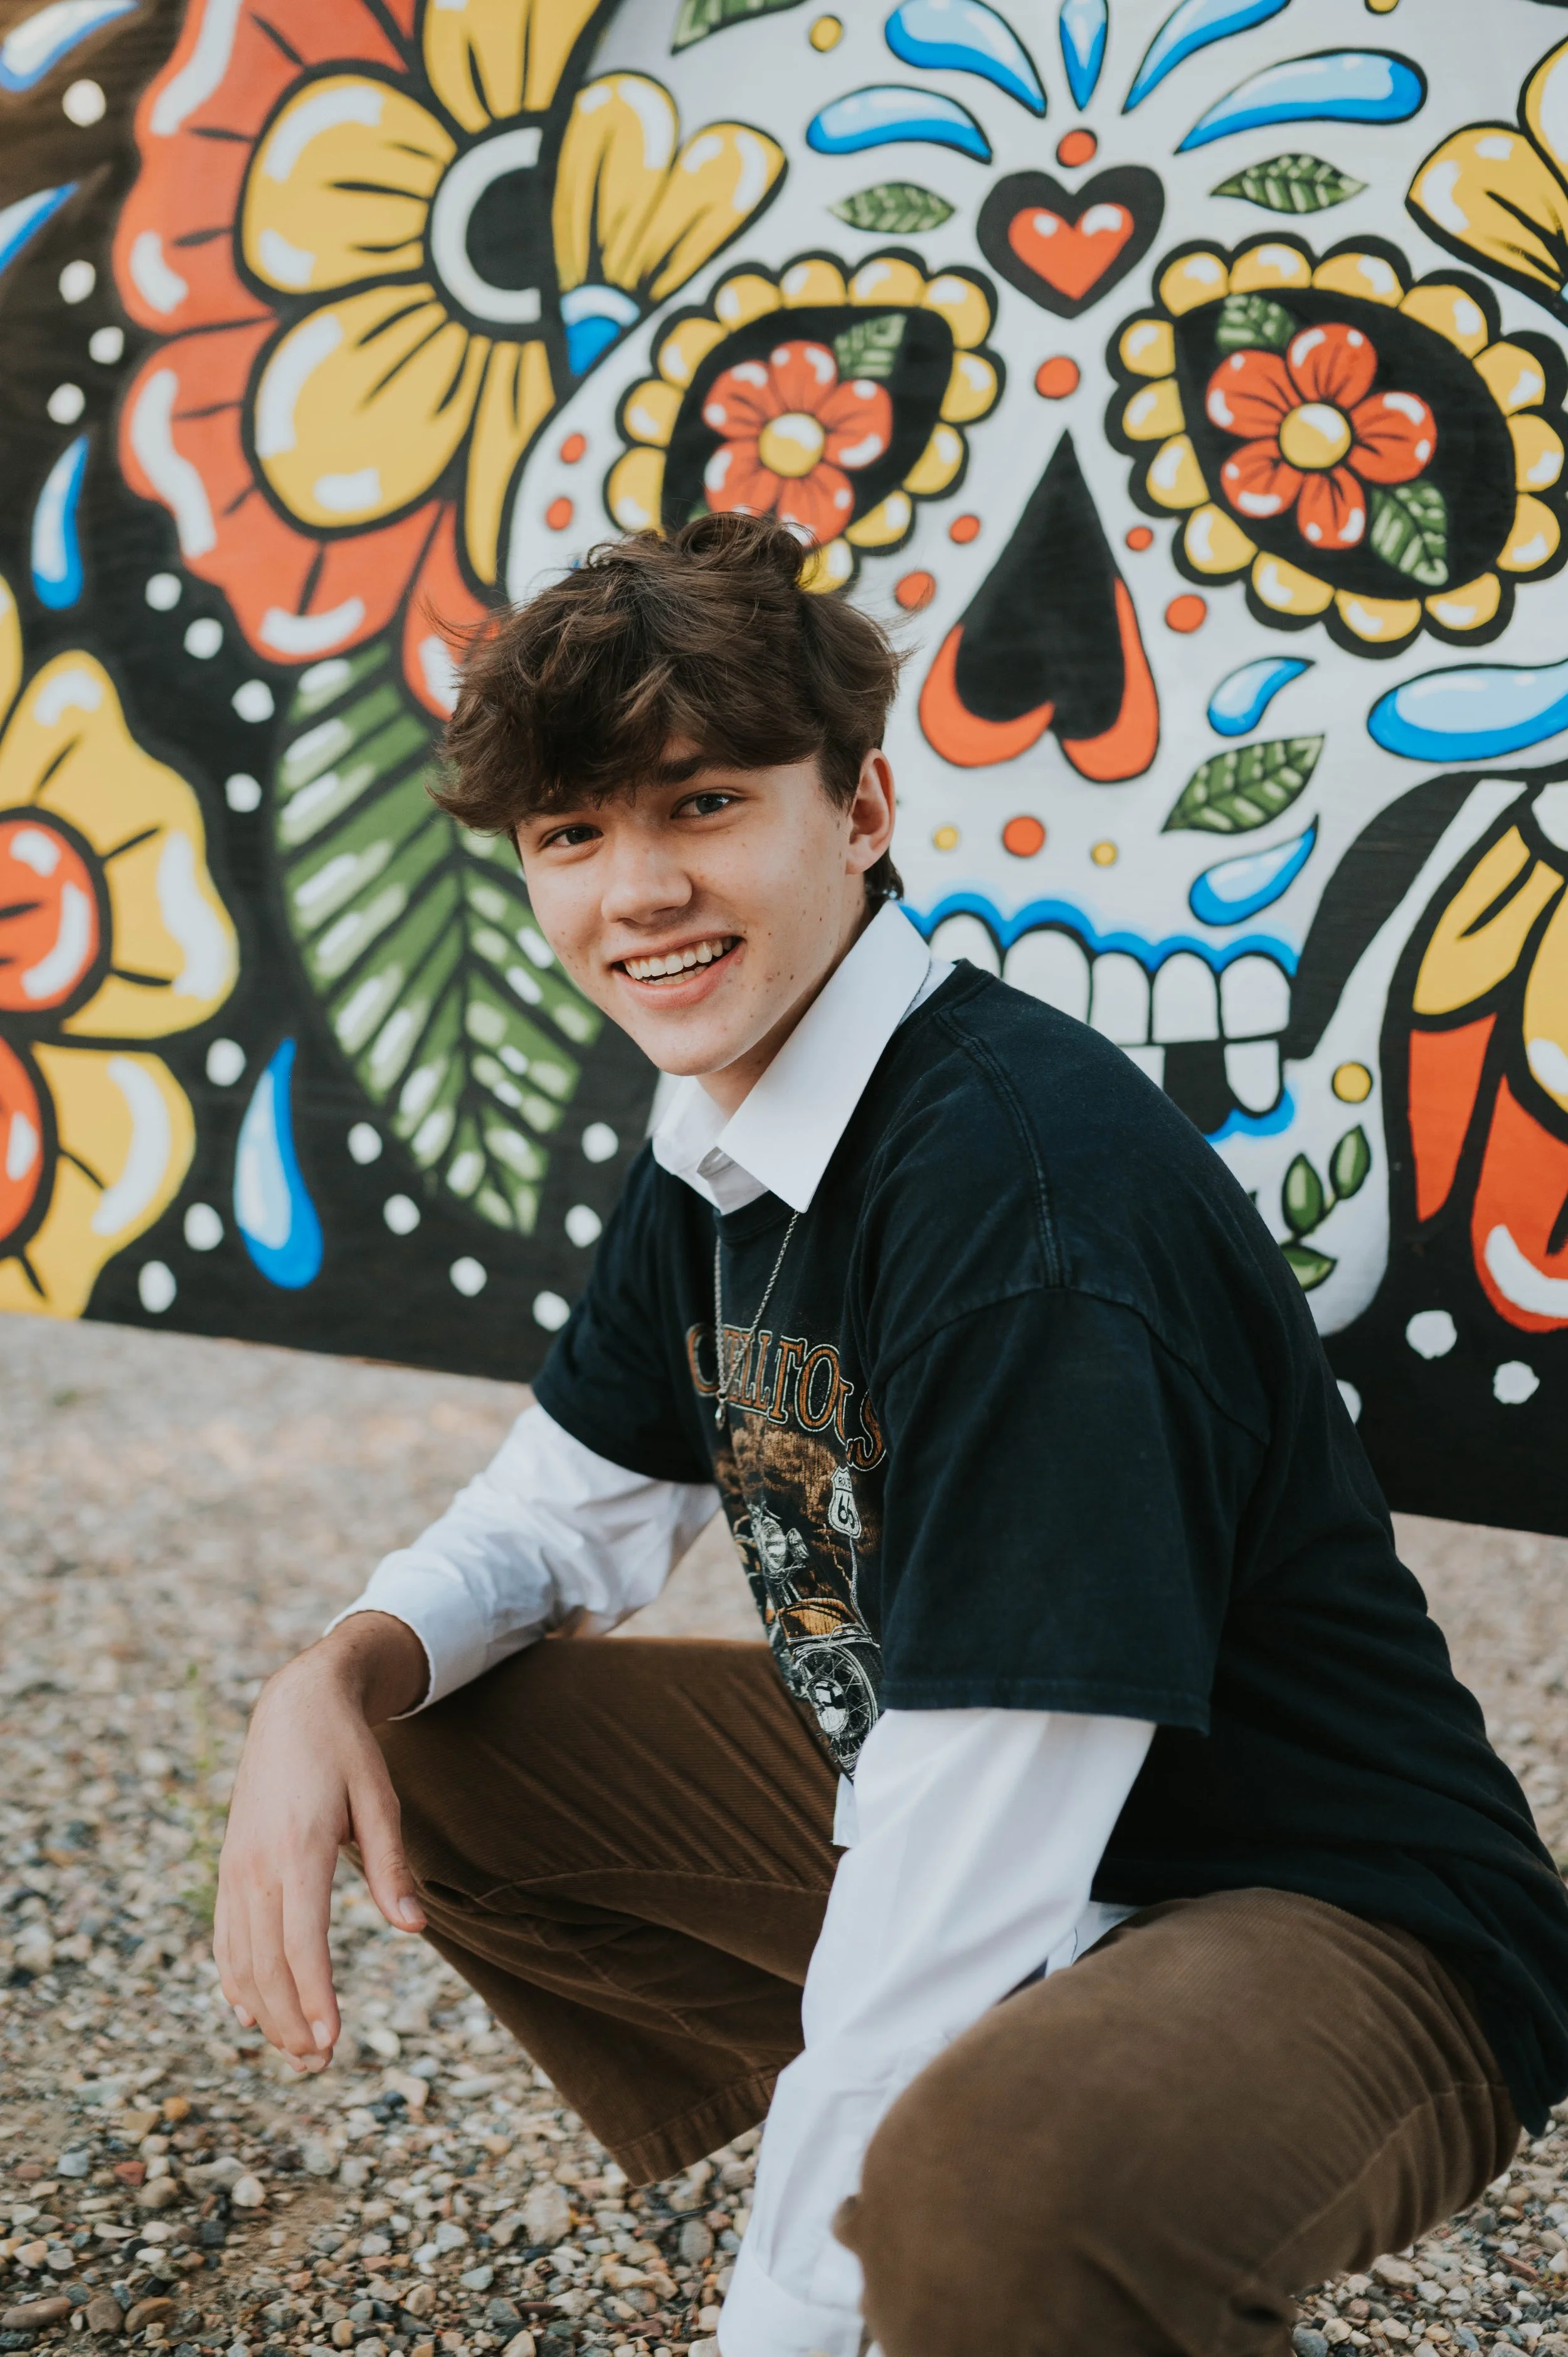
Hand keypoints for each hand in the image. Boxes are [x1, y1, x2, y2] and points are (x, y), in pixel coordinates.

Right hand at [214, 1614, 428, 2070]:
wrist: (294, 1706)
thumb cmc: (347, 1752)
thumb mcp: (380, 1798)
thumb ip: (391, 1865)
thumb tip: (414, 1928)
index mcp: (297, 1849)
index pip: (302, 1942)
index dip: (314, 1996)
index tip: (331, 2039)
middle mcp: (257, 1865)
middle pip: (267, 1963)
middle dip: (290, 2020)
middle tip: (319, 2065)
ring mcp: (236, 1867)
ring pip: (240, 1957)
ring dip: (263, 2010)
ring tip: (294, 2051)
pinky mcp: (230, 1867)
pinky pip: (225, 1936)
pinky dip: (234, 1978)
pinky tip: (248, 2012)